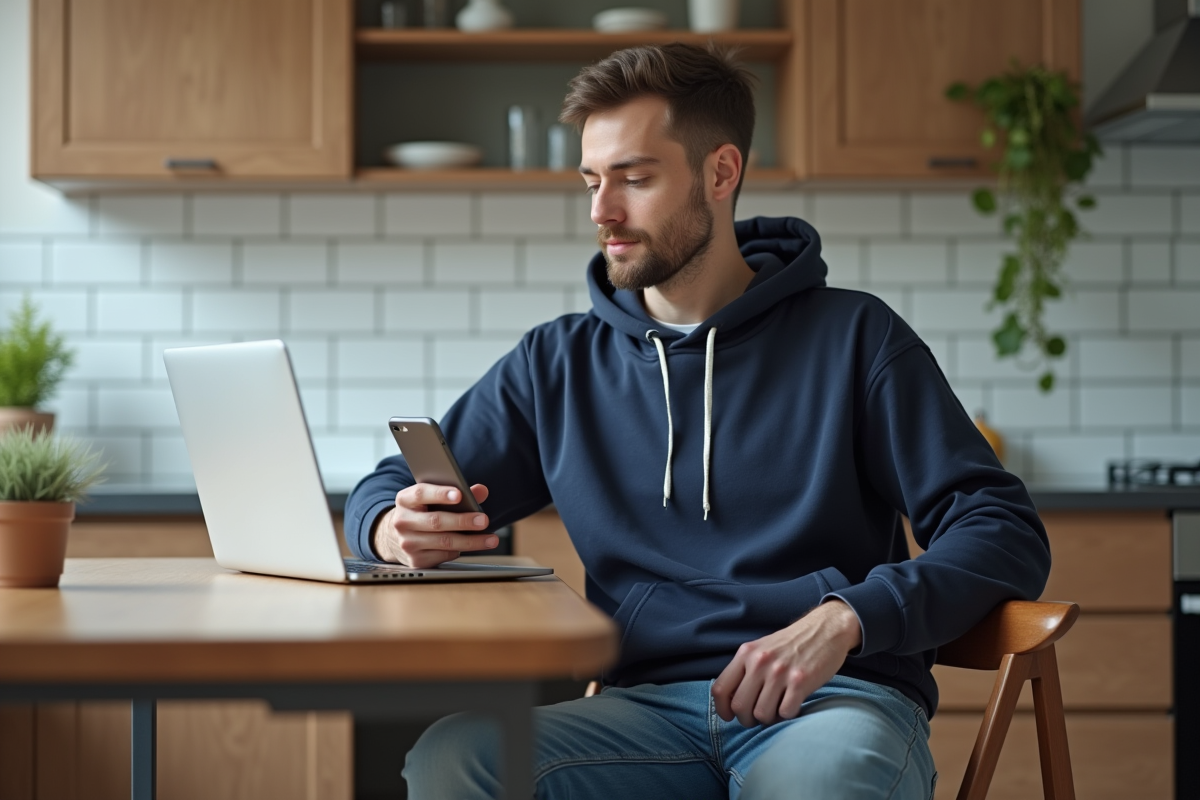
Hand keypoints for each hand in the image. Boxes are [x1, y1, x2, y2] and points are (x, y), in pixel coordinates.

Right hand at [371, 483, 492, 567]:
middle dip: (463, 521)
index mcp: (405, 500)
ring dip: (471, 541)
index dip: (440, 494)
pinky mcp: (415, 561)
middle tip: (483, 520)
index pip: (421, 494)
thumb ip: (457, 492)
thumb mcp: (432, 498)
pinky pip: (443, 555)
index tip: (459, 495)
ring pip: (444, 542)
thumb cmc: (421, 512)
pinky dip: (459, 551)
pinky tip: (470, 546)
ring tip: (490, 539)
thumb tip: (481, 491)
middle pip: (436, 521)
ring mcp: (407, 543)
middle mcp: (403, 521)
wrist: (394, 536)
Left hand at [711, 600, 862, 726]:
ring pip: (762, 714)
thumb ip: (744, 670)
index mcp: (746, 653)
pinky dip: (787, 715)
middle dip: (746, 719)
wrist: (824, 629)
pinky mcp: (801, 681)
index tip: (730, 716)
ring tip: (776, 708)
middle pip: (739, 707)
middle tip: (757, 716)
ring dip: (769, 719)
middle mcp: (760, 662)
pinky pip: (785, 713)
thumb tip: (730, 701)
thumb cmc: (791, 644)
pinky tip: (791, 704)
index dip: (721, 709)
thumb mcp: (760, 649)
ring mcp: (780, 672)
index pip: (720, 689)